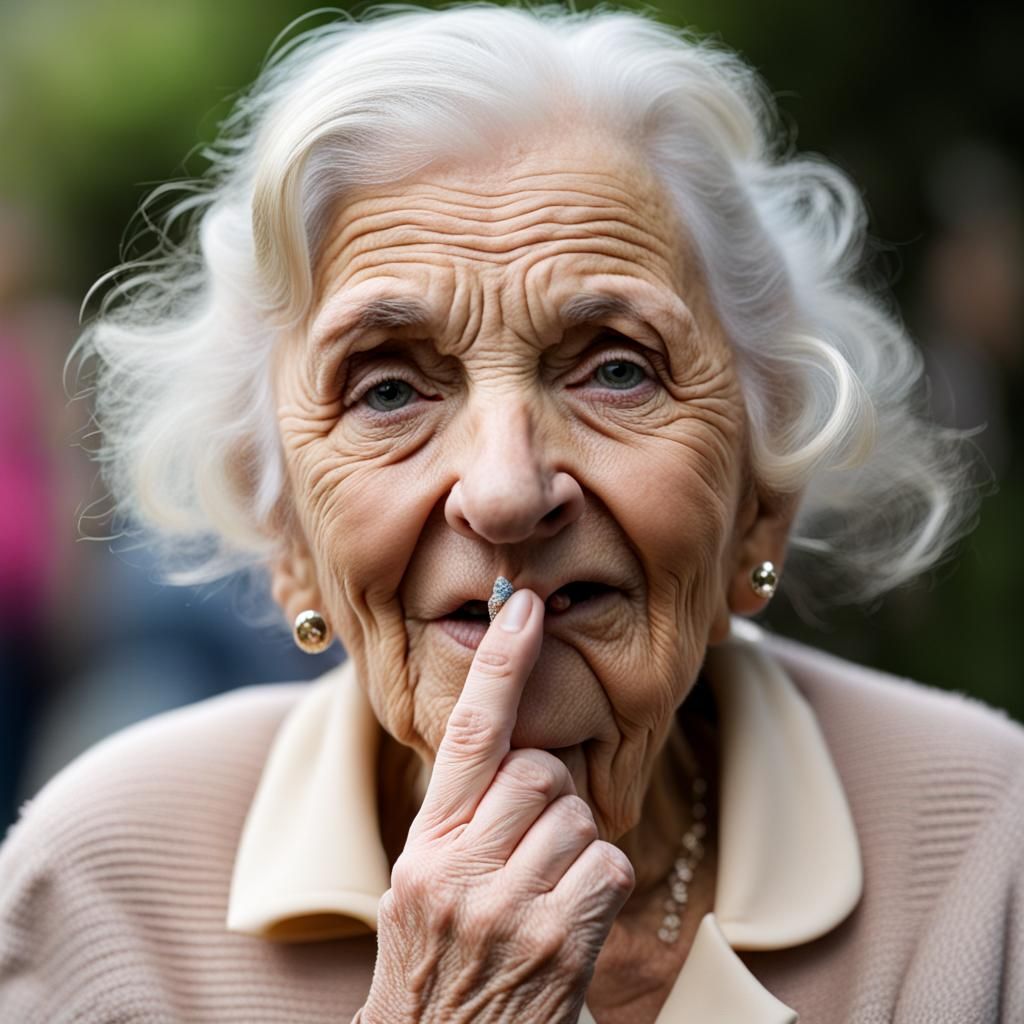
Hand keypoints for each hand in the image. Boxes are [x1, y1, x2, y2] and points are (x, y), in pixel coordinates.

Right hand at [360, 589, 634, 1022]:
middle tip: (529, 847)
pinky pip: (606, 866)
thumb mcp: (423, 883)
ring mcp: (507, 908)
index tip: (525, 606)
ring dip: (573, 846)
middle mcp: (459, 870)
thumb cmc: (439, 960)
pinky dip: (598, 885)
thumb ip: (463, 816)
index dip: (500, 664)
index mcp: (425, 845)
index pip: (465, 734)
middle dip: (549, 796)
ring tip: (542, 892)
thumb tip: (520, 753)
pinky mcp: (557, 944)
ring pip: (578, 816)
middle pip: (541, 772)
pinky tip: (567, 920)